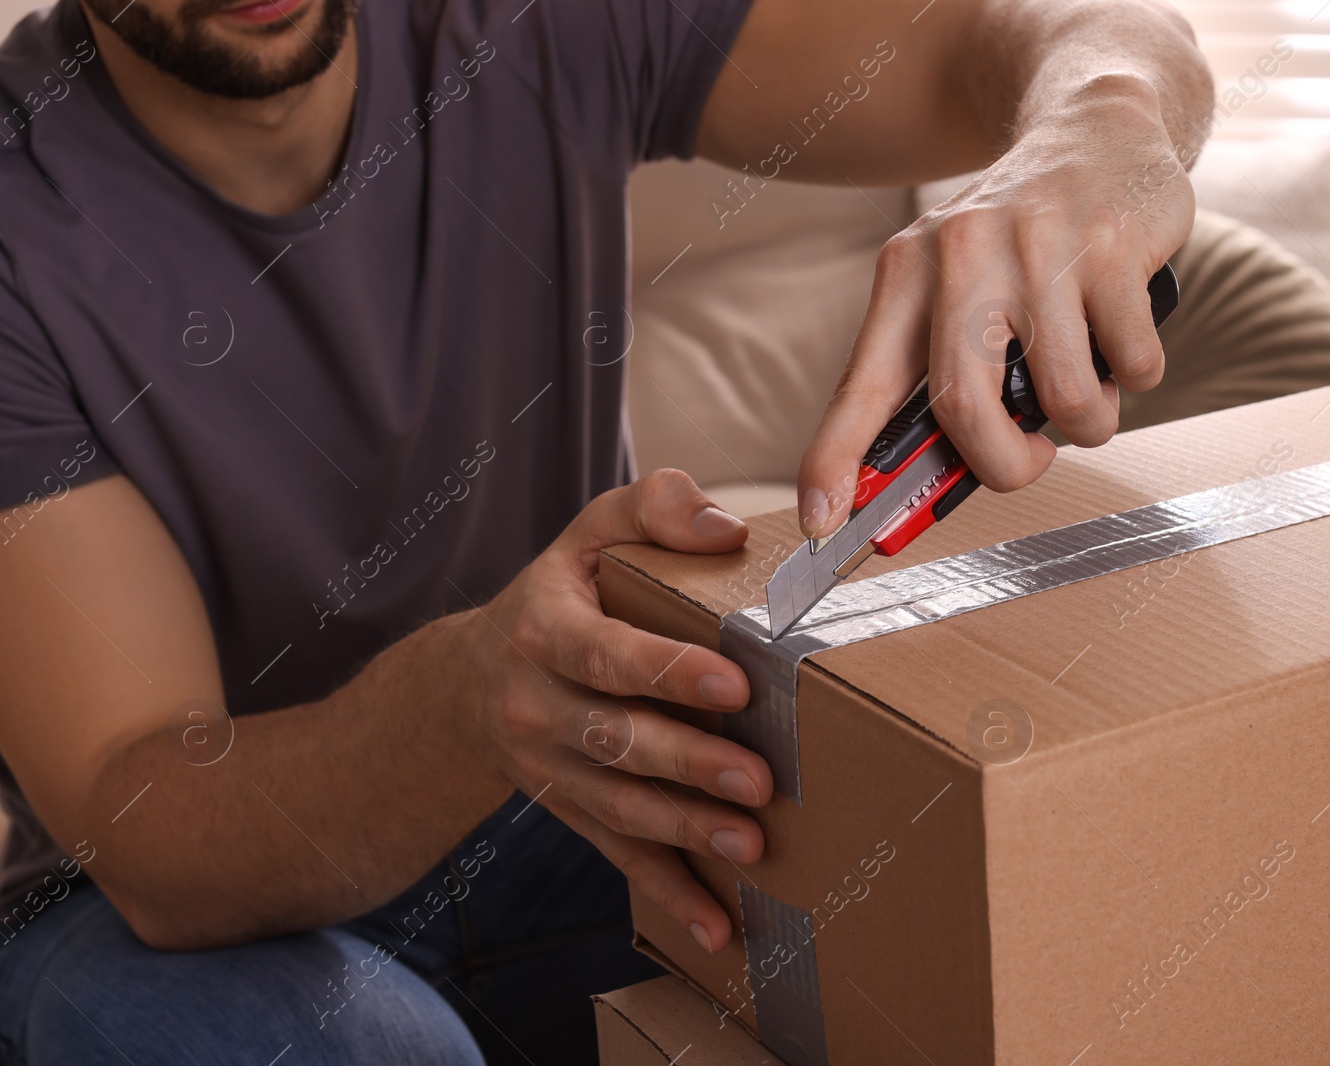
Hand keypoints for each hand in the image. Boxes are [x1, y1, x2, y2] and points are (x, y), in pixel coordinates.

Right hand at [462, 469, 769, 952]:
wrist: (467, 681)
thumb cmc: (558, 594)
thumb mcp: (590, 534)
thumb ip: (653, 507)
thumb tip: (727, 527)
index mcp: (544, 630)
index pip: (606, 653)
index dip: (668, 671)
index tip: (734, 684)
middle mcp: (535, 704)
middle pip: (614, 739)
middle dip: (688, 763)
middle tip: (758, 780)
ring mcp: (547, 767)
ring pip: (617, 805)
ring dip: (685, 829)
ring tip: (750, 844)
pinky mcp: (567, 810)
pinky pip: (616, 855)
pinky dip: (668, 894)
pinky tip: (719, 926)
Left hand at [796, 74, 1194, 536]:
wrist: (1097, 128)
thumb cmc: (1020, 242)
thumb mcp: (955, 291)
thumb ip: (938, 380)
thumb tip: (923, 489)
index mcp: (905, 273)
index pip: (863, 386)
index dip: (837, 459)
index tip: (823, 520)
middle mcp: (960, 256)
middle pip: (965, 411)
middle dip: (1004, 466)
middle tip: (1026, 463)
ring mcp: (1040, 249)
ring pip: (1063, 401)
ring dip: (1087, 421)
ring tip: (1086, 382)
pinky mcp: (1114, 249)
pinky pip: (1131, 368)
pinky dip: (1135, 376)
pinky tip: (1123, 332)